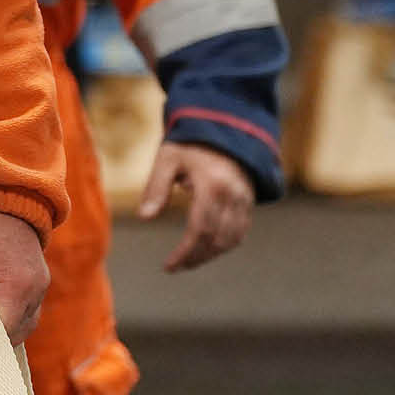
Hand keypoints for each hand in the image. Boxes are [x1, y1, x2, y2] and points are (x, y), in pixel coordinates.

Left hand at [138, 140, 254, 272]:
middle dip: (196, 258)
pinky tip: (206, 249)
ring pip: (231, 240)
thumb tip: (145, 217)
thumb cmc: (191, 143)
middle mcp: (233, 195)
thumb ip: (156, 187)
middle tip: (176, 267)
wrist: (224, 127)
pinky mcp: (250, 201)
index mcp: (212, 185)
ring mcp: (245, 199)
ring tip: (189, 261)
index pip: (199, 230)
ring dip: (210, 255)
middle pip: (216, 240)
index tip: (168, 266)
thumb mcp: (168, 158)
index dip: (184, 252)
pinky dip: (224, 245)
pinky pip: (240, 232)